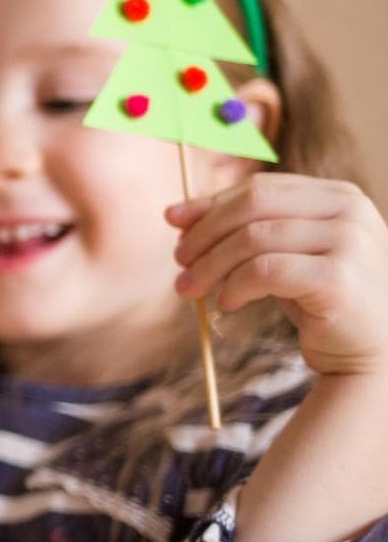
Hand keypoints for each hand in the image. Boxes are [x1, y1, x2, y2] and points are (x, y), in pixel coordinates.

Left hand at [169, 174, 387, 377]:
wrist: (375, 353)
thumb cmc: (324, 300)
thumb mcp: (286, 255)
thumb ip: (246, 229)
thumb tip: (176, 214)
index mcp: (339, 196)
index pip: (260, 188)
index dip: (211, 204)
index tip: (173, 221)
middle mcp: (349, 211)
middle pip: (253, 206)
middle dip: (205, 232)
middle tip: (179, 261)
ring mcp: (349, 242)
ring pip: (253, 239)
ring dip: (211, 265)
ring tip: (190, 289)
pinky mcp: (338, 278)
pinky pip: (265, 271)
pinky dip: (235, 285)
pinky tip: (225, 304)